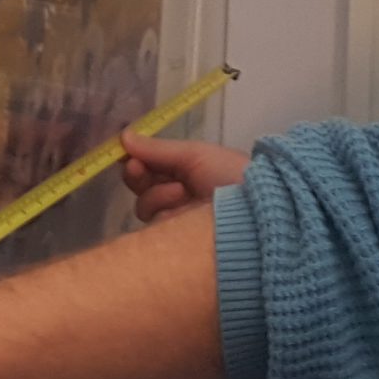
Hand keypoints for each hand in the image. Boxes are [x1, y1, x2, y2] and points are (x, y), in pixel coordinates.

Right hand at [118, 129, 248, 221]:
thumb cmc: (229, 176)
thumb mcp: (195, 156)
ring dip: (159, 196)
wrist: (254, 214)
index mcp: (187, 173)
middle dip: (137, 176)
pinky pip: (155, 228)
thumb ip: (158, 149)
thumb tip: (124, 135)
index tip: (127, 153)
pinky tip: (183, 212)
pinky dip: (165, 216)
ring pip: (145, 207)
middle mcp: (181, 196)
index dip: (137, 160)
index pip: (151, 166)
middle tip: (138, 169)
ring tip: (182, 193)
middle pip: (142, 187)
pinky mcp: (176, 243)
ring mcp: (179, 221)